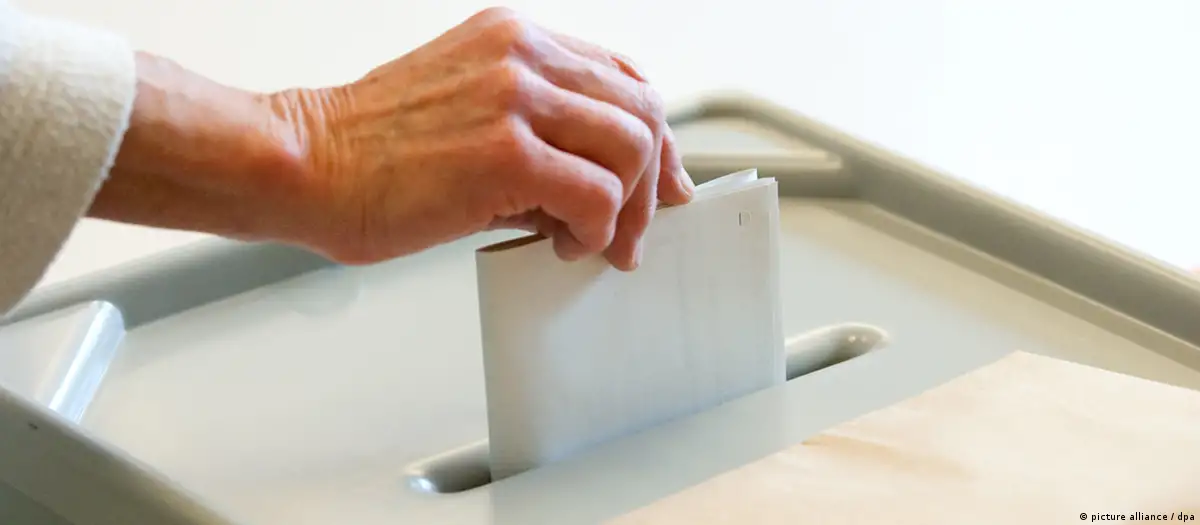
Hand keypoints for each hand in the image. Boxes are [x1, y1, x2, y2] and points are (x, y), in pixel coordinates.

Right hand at [273, 7, 694, 269]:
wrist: (301, 163)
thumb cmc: (369, 149)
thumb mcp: (466, 106)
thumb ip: (534, 124)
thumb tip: (594, 180)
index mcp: (515, 39)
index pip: (623, 75)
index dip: (654, 135)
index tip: (661, 179)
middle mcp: (523, 55)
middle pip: (642, 110)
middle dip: (650, 182)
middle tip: (631, 231)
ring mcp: (517, 99)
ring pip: (633, 148)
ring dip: (625, 210)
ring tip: (587, 240)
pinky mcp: (507, 153)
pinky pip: (598, 193)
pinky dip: (597, 229)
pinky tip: (565, 243)